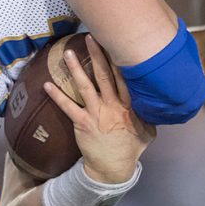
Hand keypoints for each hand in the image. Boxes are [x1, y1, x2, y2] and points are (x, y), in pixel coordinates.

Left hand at [45, 34, 155, 183]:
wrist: (114, 168)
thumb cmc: (132, 147)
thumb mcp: (149, 128)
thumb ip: (150, 111)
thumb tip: (157, 96)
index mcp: (130, 105)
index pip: (125, 77)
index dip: (119, 59)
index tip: (115, 41)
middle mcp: (113, 106)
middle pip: (104, 75)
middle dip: (97, 55)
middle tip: (91, 36)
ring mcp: (96, 114)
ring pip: (85, 86)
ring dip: (76, 69)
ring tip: (68, 53)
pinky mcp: (82, 123)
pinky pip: (67, 107)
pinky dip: (57, 95)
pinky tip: (47, 84)